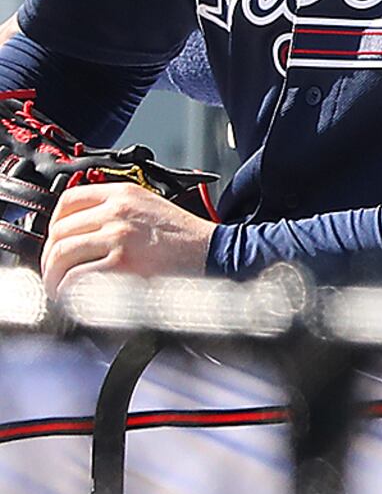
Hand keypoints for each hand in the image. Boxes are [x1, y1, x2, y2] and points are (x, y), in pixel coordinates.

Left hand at [42, 182, 214, 298]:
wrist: (220, 255)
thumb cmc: (191, 239)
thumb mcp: (152, 209)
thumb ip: (118, 213)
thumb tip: (82, 235)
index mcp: (124, 194)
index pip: (69, 201)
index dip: (55, 225)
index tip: (58, 242)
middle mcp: (118, 211)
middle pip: (60, 231)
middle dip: (51, 258)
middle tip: (55, 275)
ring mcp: (119, 236)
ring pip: (62, 255)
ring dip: (55, 277)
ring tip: (61, 290)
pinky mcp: (122, 264)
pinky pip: (78, 278)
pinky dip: (70, 291)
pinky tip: (75, 298)